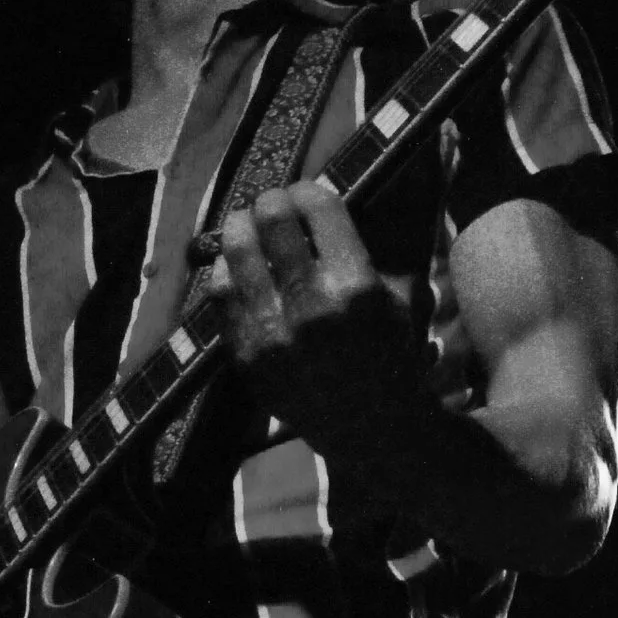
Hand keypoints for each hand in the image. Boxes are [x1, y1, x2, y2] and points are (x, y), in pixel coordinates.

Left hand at [203, 182, 426, 480]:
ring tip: (249, 228)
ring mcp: (272, 333)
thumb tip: (319, 199)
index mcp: (355, 285)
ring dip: (241, 228)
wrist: (372, 428)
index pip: (316, 205)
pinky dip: (227, 271)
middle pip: (269, 217)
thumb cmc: (390, 352)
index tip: (306, 194)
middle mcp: (310, 305)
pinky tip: (240, 269)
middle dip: (271, 201)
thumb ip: (363, 246)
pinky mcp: (246, 355)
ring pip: (235, 249)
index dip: (307, 189)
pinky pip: (219, 293)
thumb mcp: (398, 295)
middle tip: (274, 207)